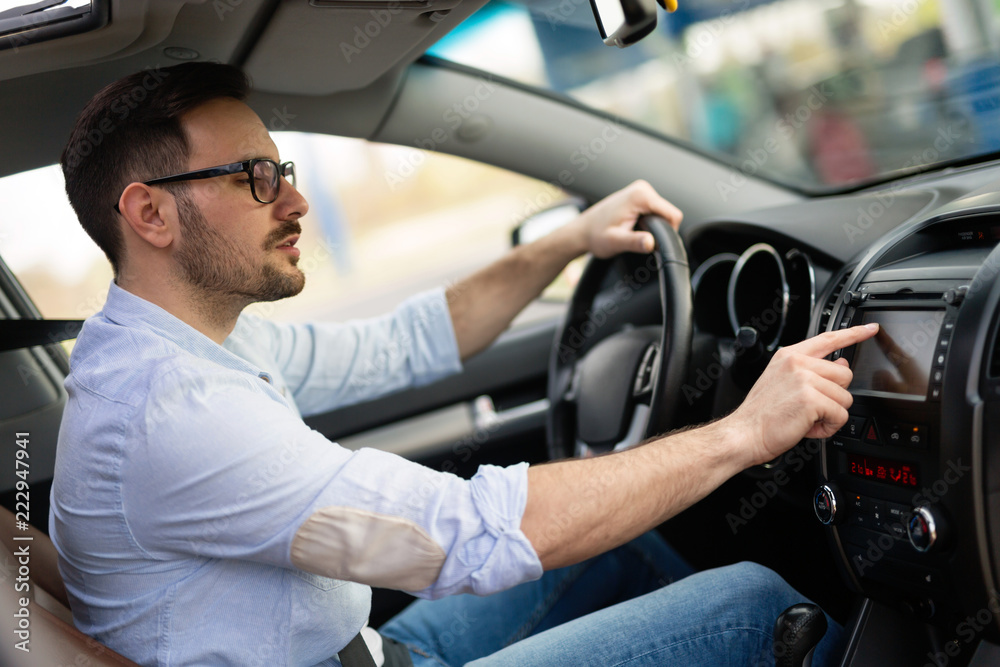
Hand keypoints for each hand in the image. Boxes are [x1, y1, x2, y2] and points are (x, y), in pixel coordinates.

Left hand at [569, 180, 682, 258]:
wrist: (582, 231)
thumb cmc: (595, 235)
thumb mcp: (615, 242)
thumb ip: (634, 242)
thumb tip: (650, 242)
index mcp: (640, 196)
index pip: (673, 215)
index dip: (668, 233)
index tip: (651, 242)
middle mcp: (642, 188)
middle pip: (669, 213)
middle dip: (659, 229)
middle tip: (638, 239)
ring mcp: (641, 190)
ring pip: (663, 213)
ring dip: (654, 226)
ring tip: (634, 233)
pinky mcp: (639, 195)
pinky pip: (655, 211)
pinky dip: (650, 222)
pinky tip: (634, 227)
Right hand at [726, 324, 878, 465]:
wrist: (744, 433)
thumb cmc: (761, 414)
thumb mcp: (783, 383)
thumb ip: (811, 371)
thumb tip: (841, 365)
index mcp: (789, 356)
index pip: (828, 339)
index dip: (853, 334)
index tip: (869, 329)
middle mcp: (797, 363)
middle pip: (844, 375)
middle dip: (834, 396)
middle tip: (811, 408)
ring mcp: (804, 379)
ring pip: (845, 397)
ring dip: (831, 415)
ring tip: (807, 419)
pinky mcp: (811, 398)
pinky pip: (840, 415)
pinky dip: (829, 427)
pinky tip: (810, 427)